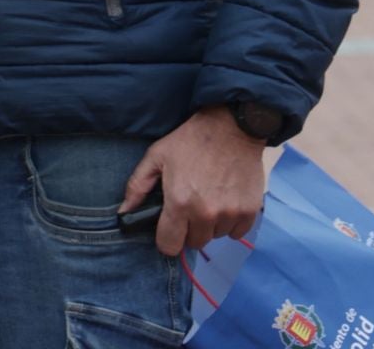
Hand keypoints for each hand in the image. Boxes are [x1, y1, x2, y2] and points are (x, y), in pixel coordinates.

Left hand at [118, 105, 265, 257]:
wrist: (231, 127)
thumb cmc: (190, 141)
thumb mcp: (156, 156)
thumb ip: (137, 186)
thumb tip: (124, 212)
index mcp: (179, 203)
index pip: (169, 246)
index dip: (166, 238)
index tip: (169, 227)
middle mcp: (205, 214)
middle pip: (194, 243)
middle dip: (189, 230)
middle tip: (190, 206)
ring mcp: (230, 214)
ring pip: (215, 236)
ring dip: (211, 225)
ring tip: (209, 198)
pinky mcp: (249, 212)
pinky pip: (236, 232)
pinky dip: (231, 222)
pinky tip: (226, 201)